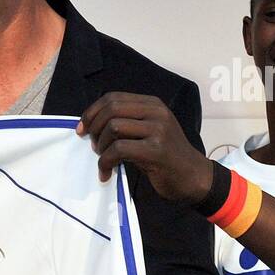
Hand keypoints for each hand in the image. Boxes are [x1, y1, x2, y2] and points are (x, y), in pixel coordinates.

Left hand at [77, 92, 213, 205]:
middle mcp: (156, 112)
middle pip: (111, 110)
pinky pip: (119, 150)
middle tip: (93, 146)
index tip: (82, 129)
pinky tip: (106, 174)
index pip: (113, 98)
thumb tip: (90, 124)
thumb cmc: (164, 157)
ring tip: (104, 160)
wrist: (192, 176)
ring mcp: (158, 130)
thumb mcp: (148, 132)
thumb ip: (127, 123)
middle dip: (94, 128)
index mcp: (152, 104)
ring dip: (100, 147)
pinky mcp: (156, 150)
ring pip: (113, 128)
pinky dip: (105, 163)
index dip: (92, 112)